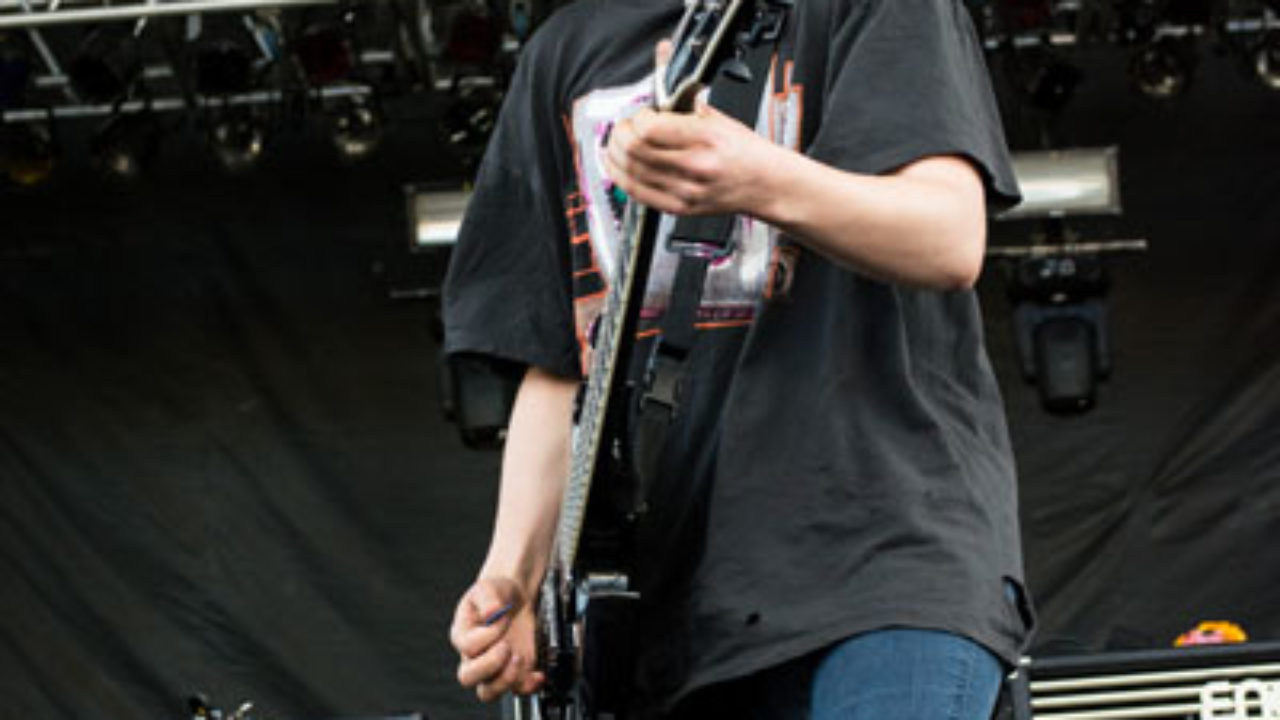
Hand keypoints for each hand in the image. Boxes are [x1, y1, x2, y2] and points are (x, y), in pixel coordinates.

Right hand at [450, 576, 545, 701]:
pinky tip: (538, 673)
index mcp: (463, 634)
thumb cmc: (497, 593)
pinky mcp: (514, 673)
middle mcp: (473, 656)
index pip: (468, 646)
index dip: (487, 635)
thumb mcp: (489, 587)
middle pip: (468, 677)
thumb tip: (491, 612)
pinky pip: (517, 690)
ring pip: (488, 692)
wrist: (515, 598)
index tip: (502, 619)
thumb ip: (488, 597)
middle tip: (507, 646)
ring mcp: (493, 668)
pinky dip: (529, 686)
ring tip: (520, 658)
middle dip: (491, 664)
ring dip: (506, 679)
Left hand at [603, 42, 779, 216]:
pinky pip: (637, 193)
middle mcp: (695, 167)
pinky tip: (617, 166)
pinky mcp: (680, 208)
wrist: (767, 185)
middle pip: (635, 150)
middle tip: (623, 126)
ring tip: (616, 144)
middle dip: (620, 134)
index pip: (650, 129)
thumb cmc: (747, 153)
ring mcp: (686, 191)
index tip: (640, 114)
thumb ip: (686, 107)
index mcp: (706, 139)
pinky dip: (621, 177)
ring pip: (631, 171)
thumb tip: (658, 94)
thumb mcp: (721, 120)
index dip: (636, 118)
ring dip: (615, 154)